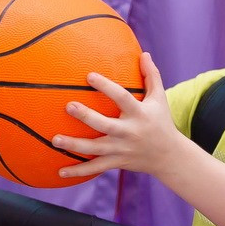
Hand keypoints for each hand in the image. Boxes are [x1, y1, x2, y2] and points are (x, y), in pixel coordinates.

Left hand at [54, 53, 176, 180]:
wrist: (169, 156)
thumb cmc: (161, 122)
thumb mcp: (160, 98)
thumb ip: (151, 76)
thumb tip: (144, 53)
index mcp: (139, 114)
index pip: (122, 98)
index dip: (106, 86)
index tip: (89, 75)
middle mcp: (129, 132)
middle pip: (105, 125)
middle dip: (86, 117)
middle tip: (68, 106)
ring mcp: (121, 150)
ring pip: (95, 149)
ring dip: (74, 145)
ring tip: (55, 139)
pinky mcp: (116, 162)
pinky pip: (95, 168)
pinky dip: (78, 171)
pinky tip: (60, 171)